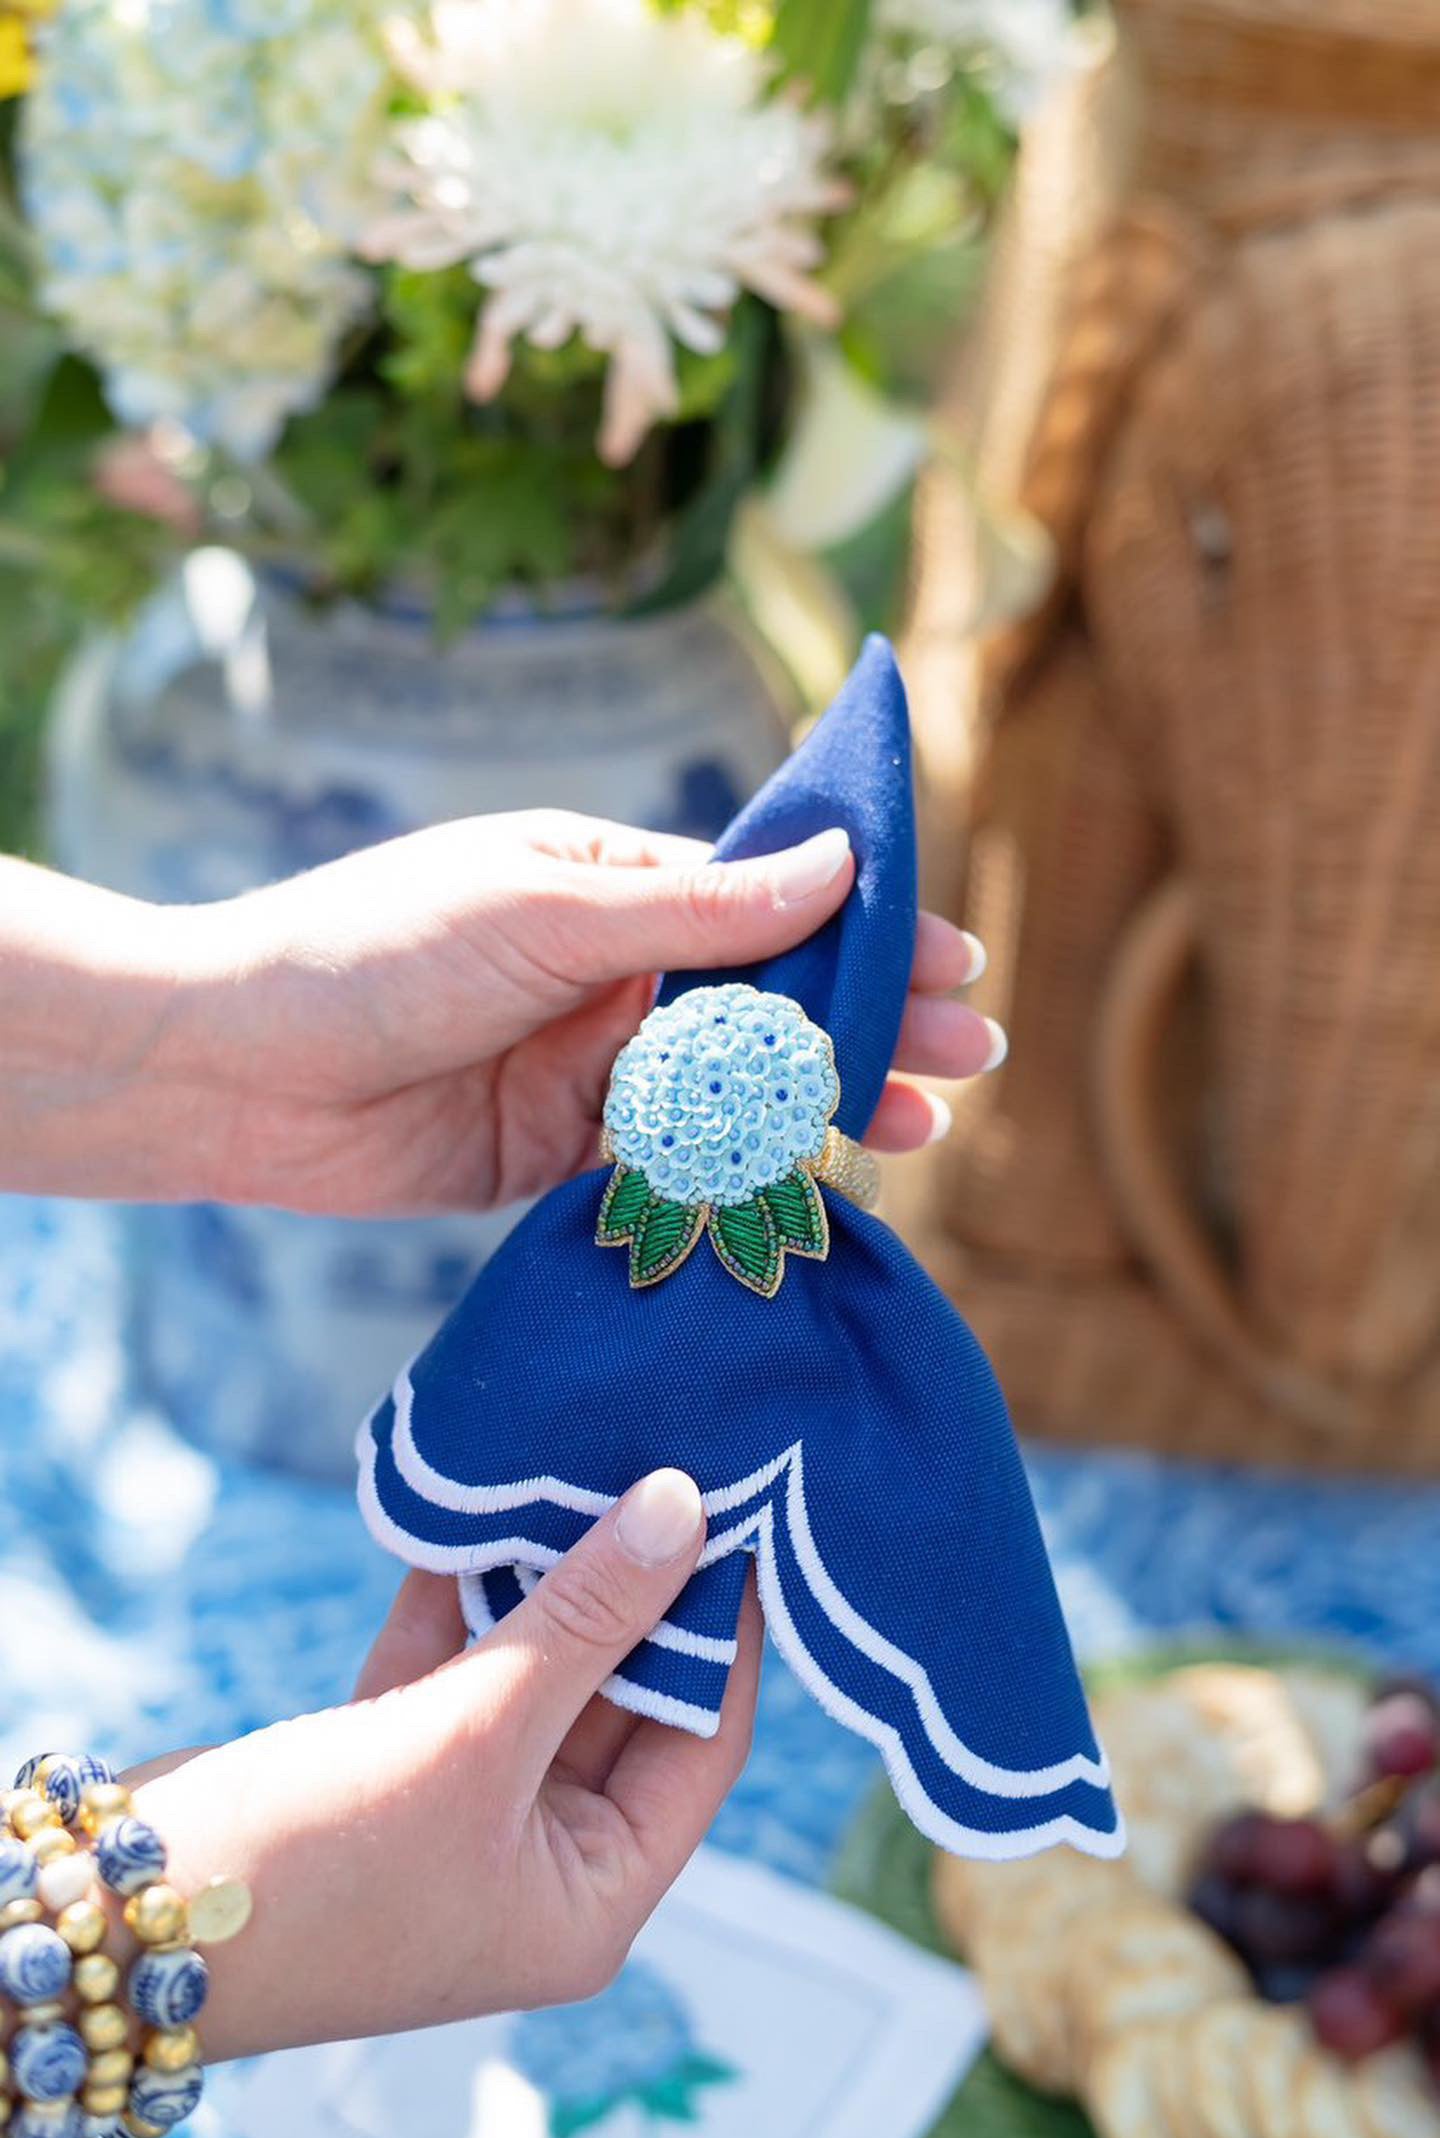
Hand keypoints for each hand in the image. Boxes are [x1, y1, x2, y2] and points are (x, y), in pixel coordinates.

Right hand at [132, 1471, 751, 2056]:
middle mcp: (537, 1861)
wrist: (112, 1919)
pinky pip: (449, 1666)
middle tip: (665, 1467)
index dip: (723, 1629)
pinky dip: (459, 1596)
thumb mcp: (473, 1733)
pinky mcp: (382, 1768)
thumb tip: (682, 1509)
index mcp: (590, 1898)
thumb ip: (583, 1617)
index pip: (704, 1743)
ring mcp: (458, 1814)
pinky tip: (474, 1509)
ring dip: (546, 1579)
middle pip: (620, 1700)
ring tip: (582, 1465)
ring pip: (533, 1673)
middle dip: (633, 1590)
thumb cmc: (312, 1870)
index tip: (739, 1515)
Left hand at [165, 810, 998, 1213]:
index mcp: (609, 882)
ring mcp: (590, 1065)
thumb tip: (839, 863)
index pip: (769, 901)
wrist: (239, 1071)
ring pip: (739, 1087)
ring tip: (923, 1126)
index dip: (866, 930)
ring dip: (828, 1104)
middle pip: (773, 998)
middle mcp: (612, 970)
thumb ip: (695, 908)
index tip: (951, 960)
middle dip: (872, 1023)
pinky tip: (814, 1190)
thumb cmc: (377, 953)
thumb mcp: (546, 911)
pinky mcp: (559, 1153)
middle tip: (969, 1056)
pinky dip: (744, 1175)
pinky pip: (674, 1163)